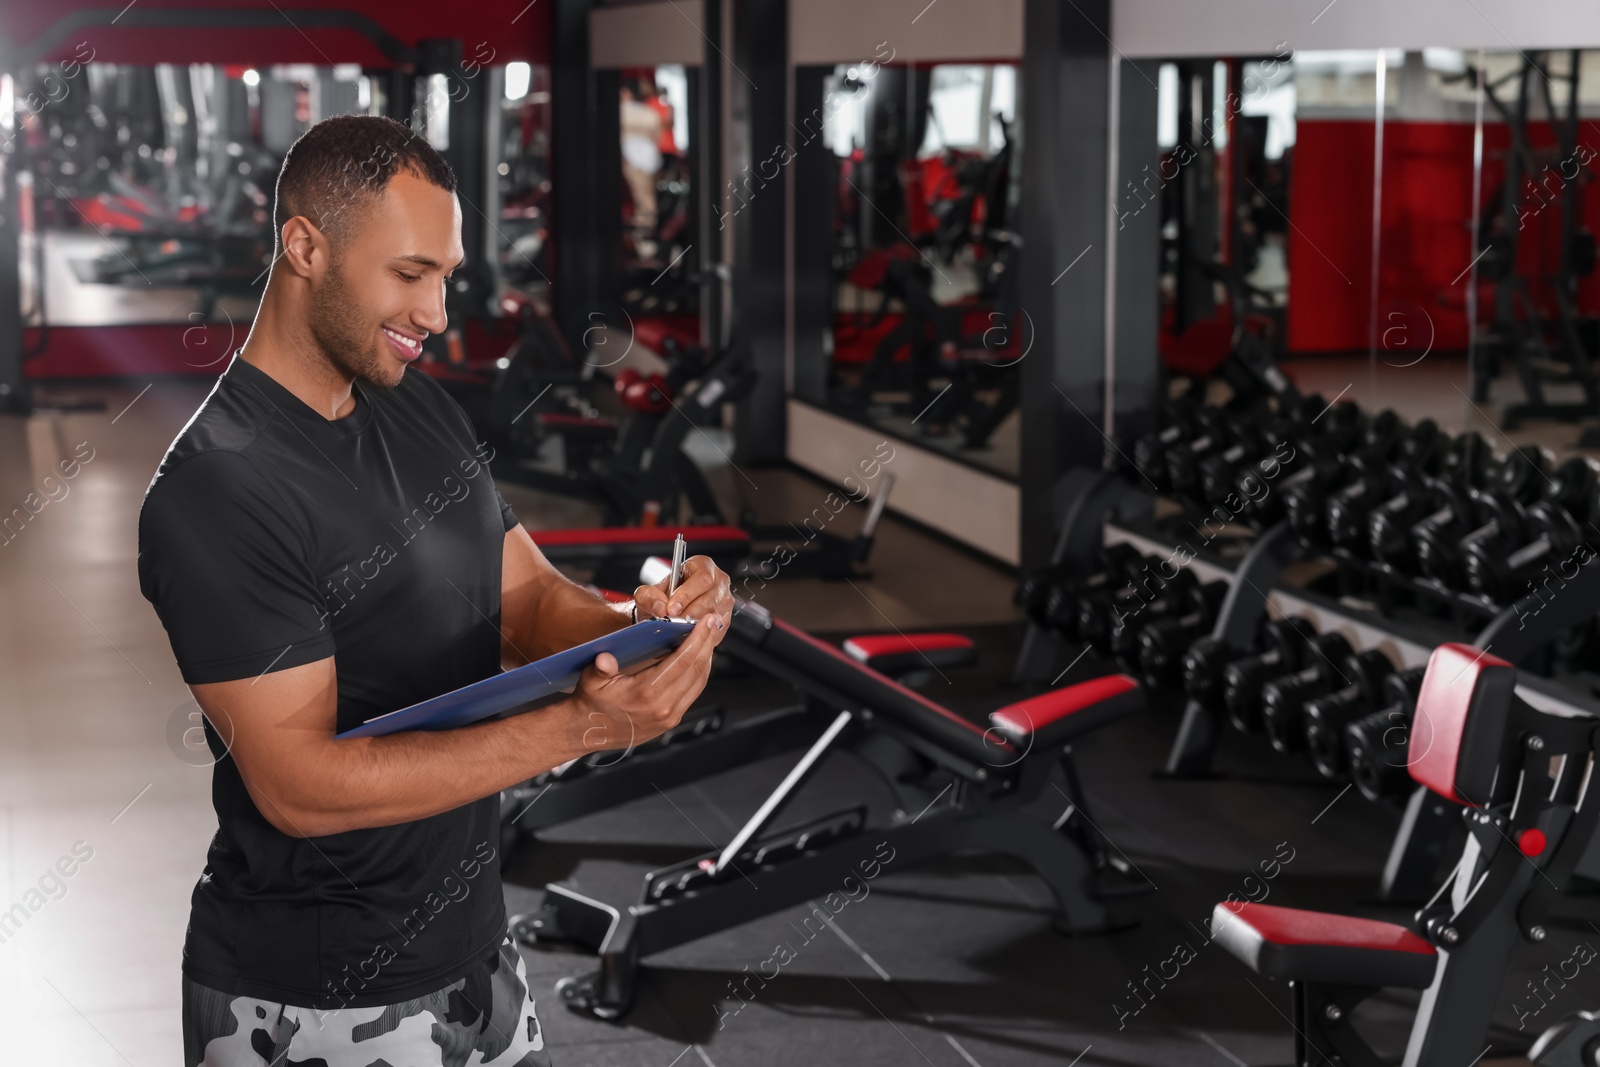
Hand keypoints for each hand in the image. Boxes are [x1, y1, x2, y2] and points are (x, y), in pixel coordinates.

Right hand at [569, 612, 720, 751]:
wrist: (592, 731)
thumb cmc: (592, 702)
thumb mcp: (591, 681)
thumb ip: (600, 668)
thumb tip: (604, 658)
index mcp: (647, 694)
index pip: (682, 661)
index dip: (698, 639)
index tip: (707, 621)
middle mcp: (664, 707)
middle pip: (696, 670)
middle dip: (707, 643)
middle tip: (715, 621)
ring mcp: (671, 716)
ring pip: (699, 682)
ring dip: (706, 657)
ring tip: (709, 635)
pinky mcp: (672, 720)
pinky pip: (693, 692)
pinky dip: (699, 672)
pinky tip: (699, 657)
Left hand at [633, 555, 732, 643]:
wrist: (664, 613)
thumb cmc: (661, 598)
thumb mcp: (647, 594)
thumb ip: (649, 596)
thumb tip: (661, 606)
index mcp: (702, 565)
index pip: (702, 578)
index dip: (687, 595)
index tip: (672, 609)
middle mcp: (718, 581)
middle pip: (710, 599)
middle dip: (690, 614)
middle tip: (674, 623)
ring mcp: (724, 601)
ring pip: (714, 616)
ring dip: (695, 626)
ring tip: (678, 630)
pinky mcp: (724, 619)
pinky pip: (717, 629)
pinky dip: (701, 635)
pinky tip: (688, 635)